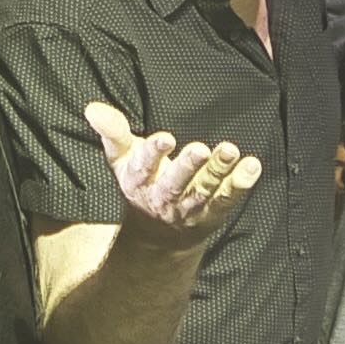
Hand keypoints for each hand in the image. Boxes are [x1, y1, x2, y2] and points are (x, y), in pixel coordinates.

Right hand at [86, 97, 258, 242]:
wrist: (159, 236)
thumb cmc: (141, 183)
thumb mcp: (120, 159)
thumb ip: (111, 132)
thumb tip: (92, 108)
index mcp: (139, 180)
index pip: (144, 166)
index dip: (153, 152)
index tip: (164, 138)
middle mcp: (164, 196)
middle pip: (176, 183)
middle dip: (187, 167)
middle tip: (199, 149)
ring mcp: (191, 207)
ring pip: (205, 190)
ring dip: (218, 172)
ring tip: (230, 151)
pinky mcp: (213, 212)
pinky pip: (228, 199)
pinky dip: (241, 184)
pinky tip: (252, 166)